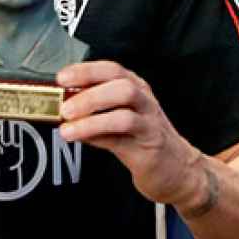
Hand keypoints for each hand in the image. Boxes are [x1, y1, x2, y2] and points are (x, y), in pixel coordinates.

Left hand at [56, 60, 204, 207]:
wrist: (177, 168)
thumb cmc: (144, 138)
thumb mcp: (117, 118)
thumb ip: (93, 112)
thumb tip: (62, 107)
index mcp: (136, 88)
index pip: (112, 69)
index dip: (86, 71)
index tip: (63, 78)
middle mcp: (145, 102)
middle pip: (121, 87)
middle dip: (89, 95)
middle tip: (65, 108)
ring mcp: (149, 124)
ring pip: (124, 115)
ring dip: (92, 120)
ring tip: (69, 129)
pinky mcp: (149, 148)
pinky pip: (123, 140)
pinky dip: (99, 139)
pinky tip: (84, 140)